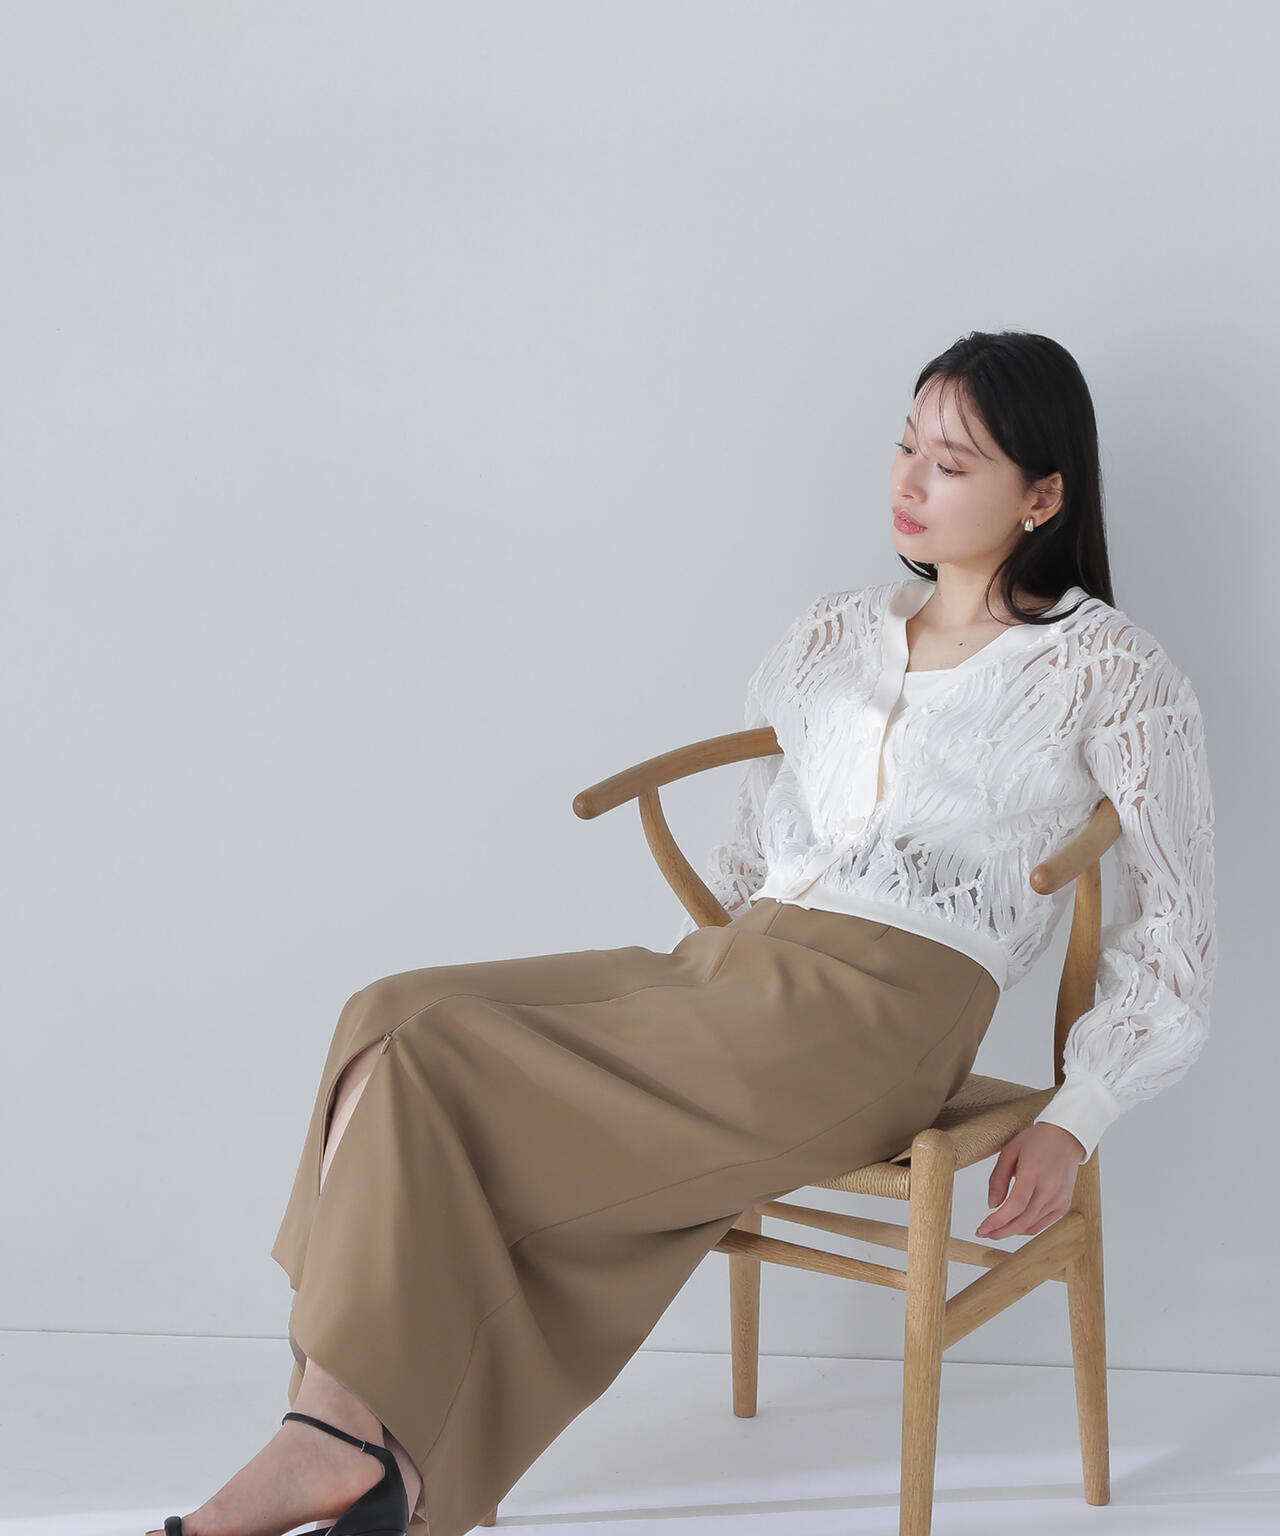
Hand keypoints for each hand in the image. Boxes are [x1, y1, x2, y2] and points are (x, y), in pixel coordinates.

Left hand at [975, 1123, 1086, 1238]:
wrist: (1066, 1137)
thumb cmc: (1035, 1141)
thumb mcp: (1009, 1152)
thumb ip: (998, 1179)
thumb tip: (992, 1206)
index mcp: (1033, 1172)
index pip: (1014, 1206)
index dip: (997, 1221)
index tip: (981, 1228)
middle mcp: (1049, 1188)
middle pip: (1022, 1221)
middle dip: (1000, 1232)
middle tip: (983, 1233)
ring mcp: (1059, 1199)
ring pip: (1031, 1225)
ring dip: (1011, 1232)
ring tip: (994, 1230)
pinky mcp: (1064, 1205)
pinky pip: (1042, 1224)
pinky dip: (1026, 1228)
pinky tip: (1012, 1226)